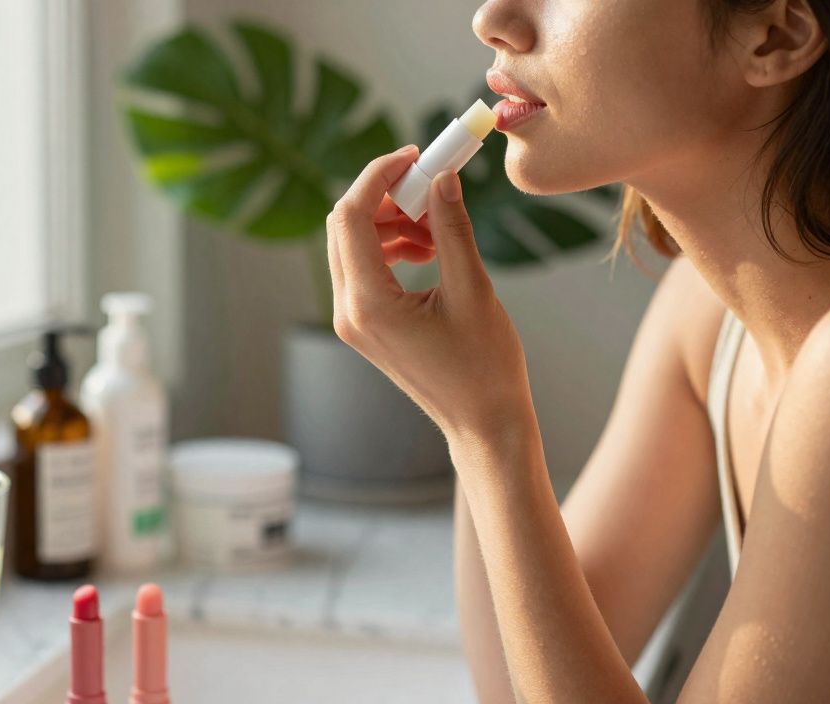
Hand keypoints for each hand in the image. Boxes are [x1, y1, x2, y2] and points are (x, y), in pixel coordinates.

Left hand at [326, 145, 531, 439]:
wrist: (483, 422)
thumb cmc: (485, 367)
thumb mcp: (472, 289)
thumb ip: (452, 228)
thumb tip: (440, 177)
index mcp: (368, 305)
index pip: (350, 216)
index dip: (378, 175)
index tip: (414, 154)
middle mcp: (348, 312)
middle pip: (345, 226)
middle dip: (385, 195)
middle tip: (430, 181)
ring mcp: (352, 321)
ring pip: (354, 244)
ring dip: (392, 221)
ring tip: (440, 225)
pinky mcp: (365, 325)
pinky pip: (365, 267)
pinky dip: (393, 246)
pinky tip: (433, 247)